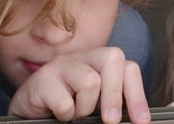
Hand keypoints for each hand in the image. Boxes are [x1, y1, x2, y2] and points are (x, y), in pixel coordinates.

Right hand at [8, 47, 149, 123]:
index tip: (141, 121)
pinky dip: (65, 115)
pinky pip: (65, 100)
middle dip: (116, 95)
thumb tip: (143, 118)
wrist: (30, 112)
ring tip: (75, 114)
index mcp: (99, 63)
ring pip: (90, 80)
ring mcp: (61, 64)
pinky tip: (58, 115)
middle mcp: (83, 57)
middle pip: (114, 58)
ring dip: (85, 109)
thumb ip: (117, 105)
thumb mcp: (96, 107)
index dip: (138, 94)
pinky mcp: (41, 78)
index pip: (128, 66)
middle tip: (110, 121)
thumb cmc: (68, 109)